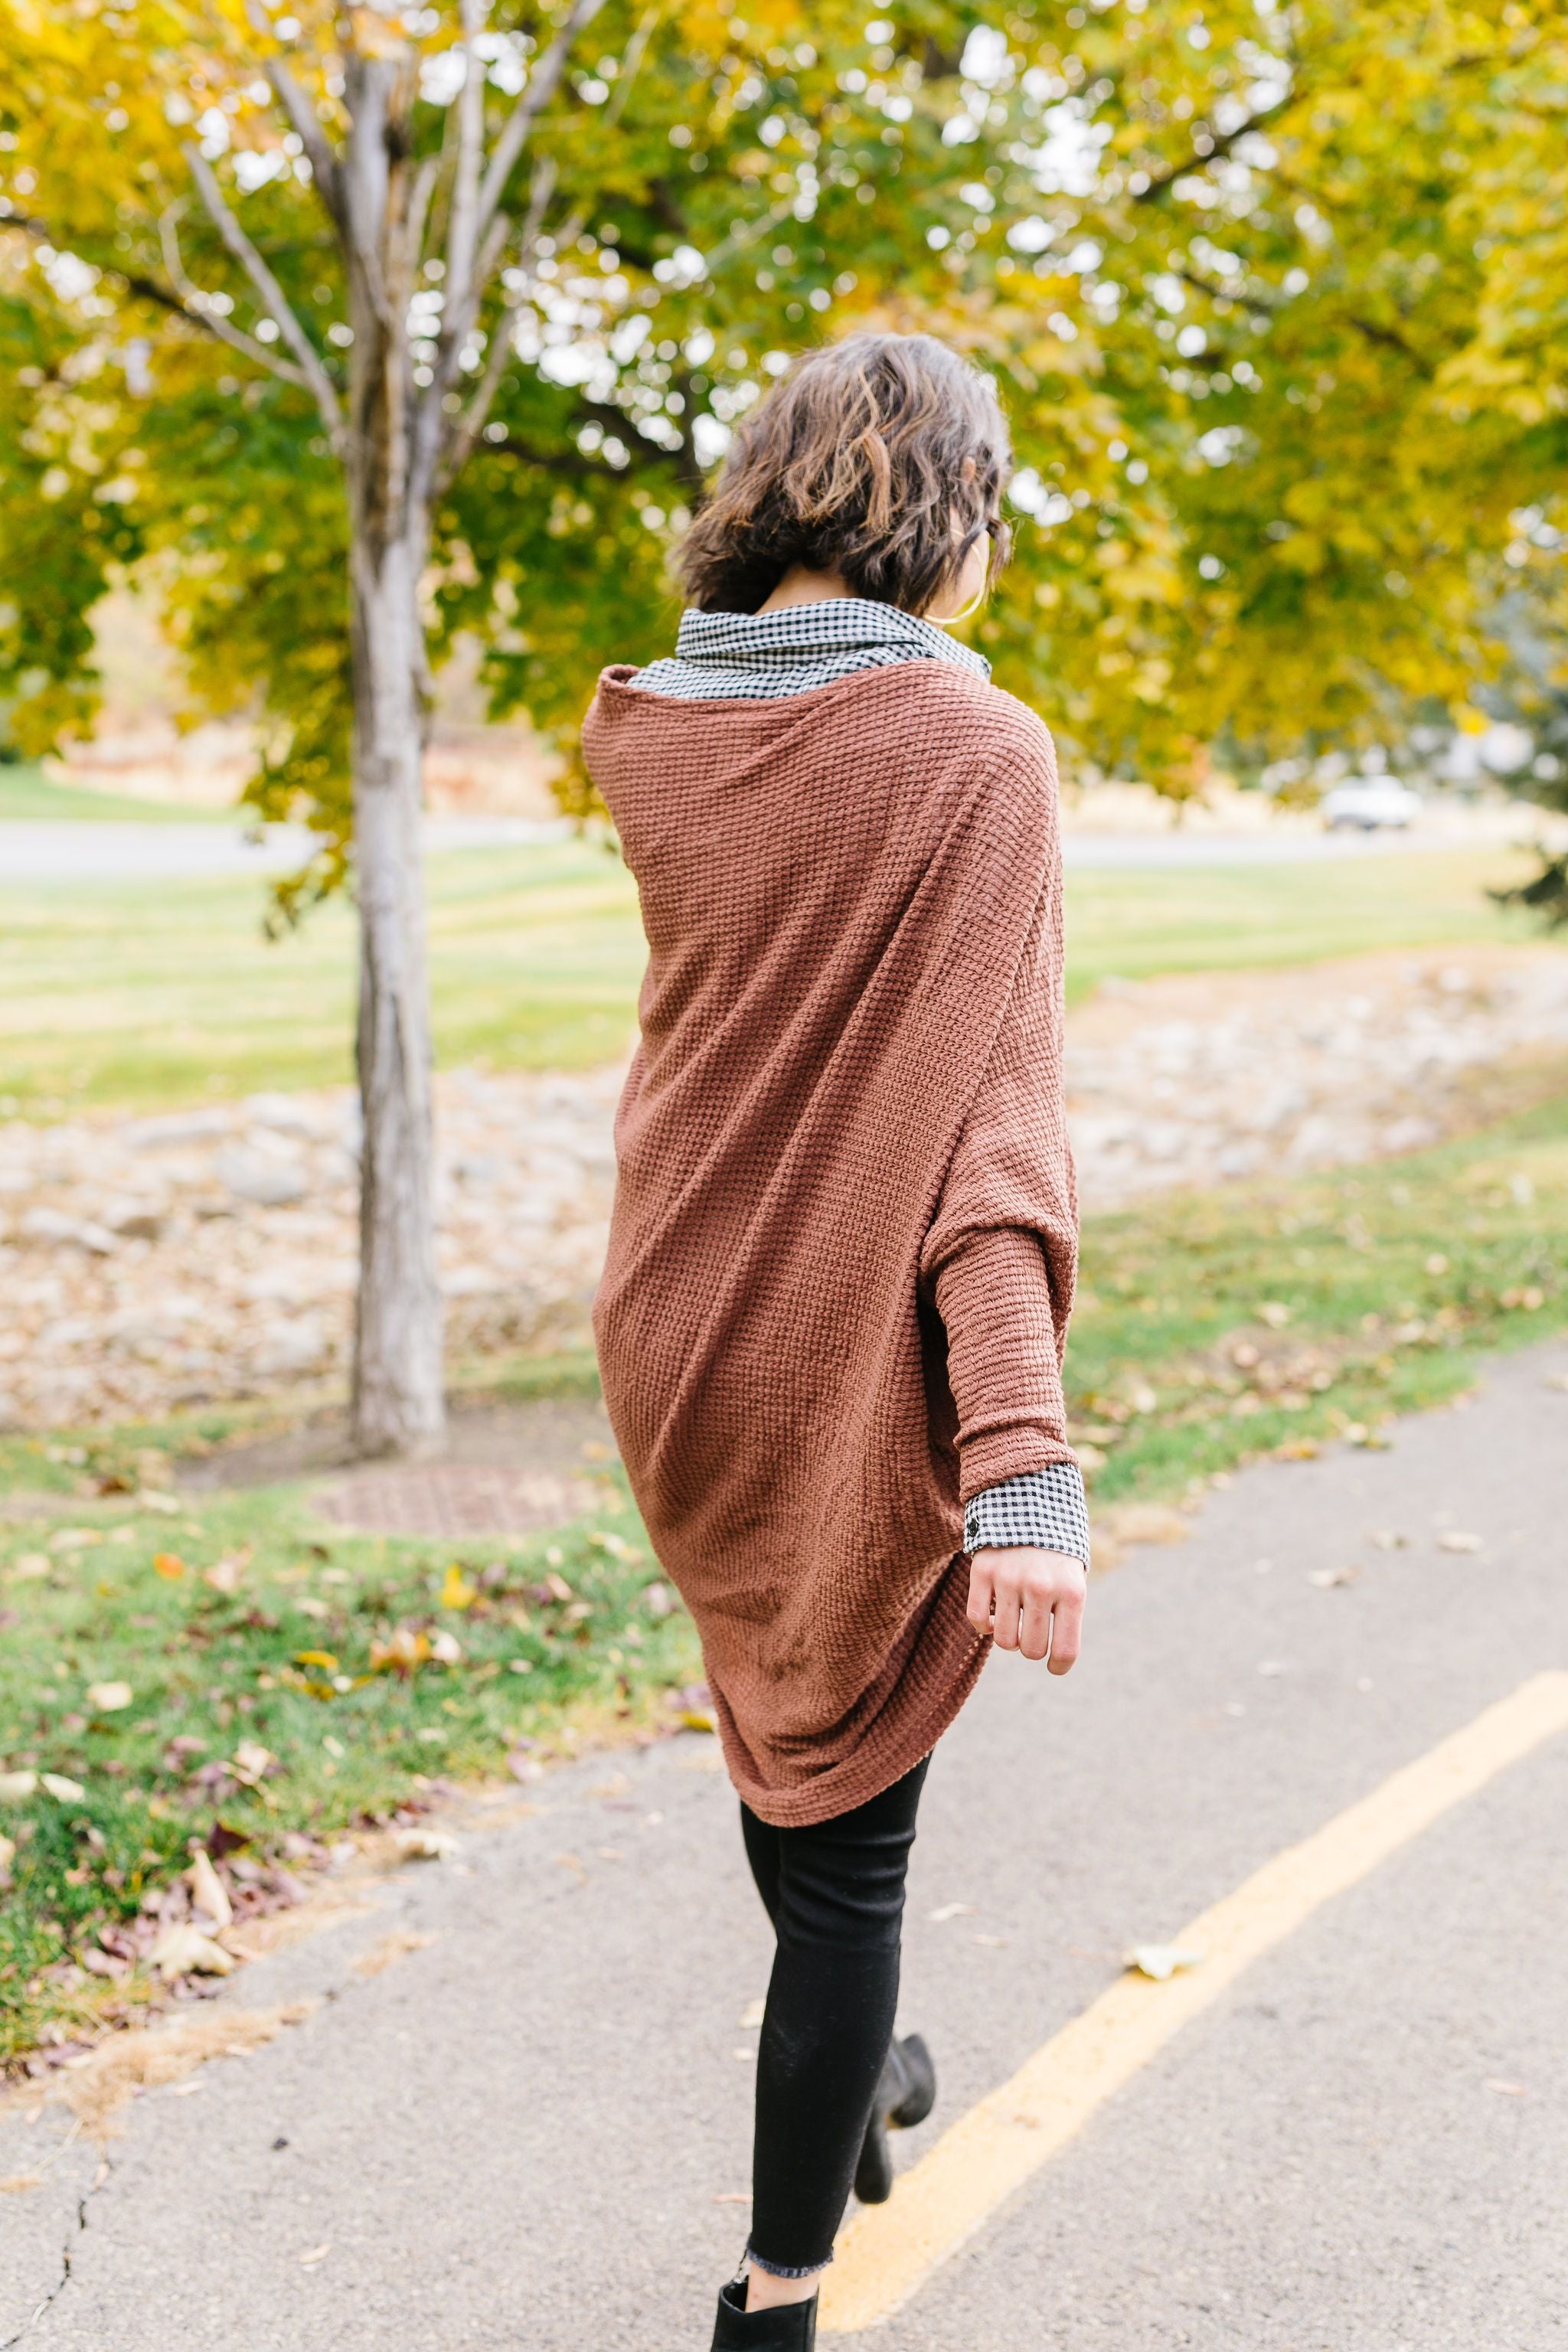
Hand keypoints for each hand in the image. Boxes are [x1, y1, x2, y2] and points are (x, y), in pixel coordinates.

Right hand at [967, 1547, 1085, 1671]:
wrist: (1030, 1505)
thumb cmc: (1056, 1555)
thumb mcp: (1074, 1580)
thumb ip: (1066, 1615)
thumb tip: (1053, 1655)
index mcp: (1072, 1592)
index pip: (1065, 1650)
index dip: (1058, 1666)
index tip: (1053, 1666)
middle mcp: (1041, 1587)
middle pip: (1031, 1649)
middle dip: (1031, 1648)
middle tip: (1031, 1634)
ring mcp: (1010, 1578)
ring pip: (1003, 1639)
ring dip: (1008, 1638)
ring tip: (1013, 1622)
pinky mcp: (983, 1571)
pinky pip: (977, 1619)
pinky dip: (983, 1626)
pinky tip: (992, 1617)